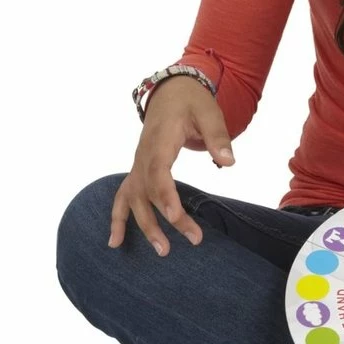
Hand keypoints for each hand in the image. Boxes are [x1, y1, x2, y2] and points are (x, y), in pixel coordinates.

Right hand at [108, 75, 234, 254]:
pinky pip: (122, 196)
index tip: (175, 216)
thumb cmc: (192, 103)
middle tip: (192, 239)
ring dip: (143, 225)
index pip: (158, 171)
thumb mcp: (209, 112)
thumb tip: (228, 162)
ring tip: (162, 251)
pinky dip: (117, 219)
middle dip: (164, 219)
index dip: (164, 195)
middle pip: (148, 191)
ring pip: (133, 198)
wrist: (171, 92)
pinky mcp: (138, 170)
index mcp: (161, 140)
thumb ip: (218, 137)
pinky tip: (115, 242)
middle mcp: (144, 155)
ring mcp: (138, 164)